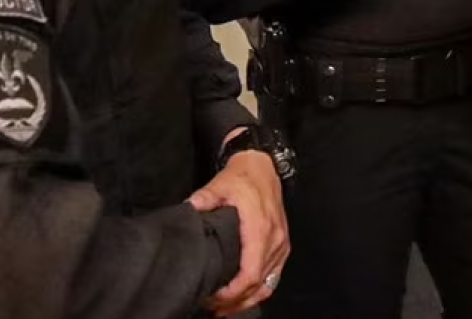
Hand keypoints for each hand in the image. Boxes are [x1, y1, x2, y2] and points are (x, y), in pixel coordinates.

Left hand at [191, 133, 289, 314]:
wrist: (263, 166)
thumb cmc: (243, 177)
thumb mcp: (221, 183)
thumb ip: (205, 197)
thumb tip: (188, 209)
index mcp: (260, 228)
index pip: (251, 273)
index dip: (233, 292)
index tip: (214, 297)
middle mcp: (275, 240)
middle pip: (259, 284)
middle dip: (236, 301)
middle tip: (213, 308)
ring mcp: (281, 244)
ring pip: (269, 284)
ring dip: (248, 300)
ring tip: (225, 309)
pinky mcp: (282, 246)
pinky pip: (274, 277)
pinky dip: (259, 291)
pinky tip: (243, 298)